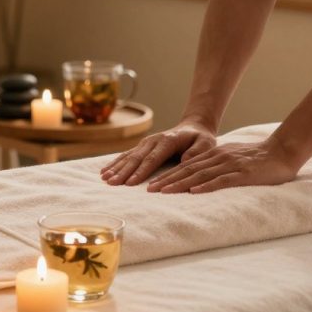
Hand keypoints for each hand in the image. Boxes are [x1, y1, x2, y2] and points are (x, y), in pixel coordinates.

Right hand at [101, 121, 216, 185]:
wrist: (193, 127)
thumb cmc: (200, 139)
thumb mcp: (206, 143)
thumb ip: (197, 152)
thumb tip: (185, 161)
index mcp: (168, 141)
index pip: (152, 159)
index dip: (141, 171)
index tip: (131, 183)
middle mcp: (153, 140)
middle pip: (136, 158)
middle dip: (123, 172)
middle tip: (112, 183)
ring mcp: (145, 143)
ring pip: (128, 156)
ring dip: (116, 168)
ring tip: (105, 178)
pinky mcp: (142, 147)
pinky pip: (126, 155)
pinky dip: (115, 163)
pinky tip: (104, 171)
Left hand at [145, 138, 298, 193]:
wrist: (283, 150)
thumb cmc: (258, 158)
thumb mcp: (231, 158)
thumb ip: (215, 165)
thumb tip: (198, 177)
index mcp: (214, 155)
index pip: (186, 166)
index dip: (168, 175)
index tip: (152, 184)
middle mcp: (218, 158)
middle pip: (187, 169)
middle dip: (167, 180)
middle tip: (149, 189)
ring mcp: (230, 165)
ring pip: (200, 174)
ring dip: (180, 183)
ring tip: (164, 192)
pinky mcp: (243, 173)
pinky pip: (222, 180)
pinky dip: (206, 186)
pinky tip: (194, 191)